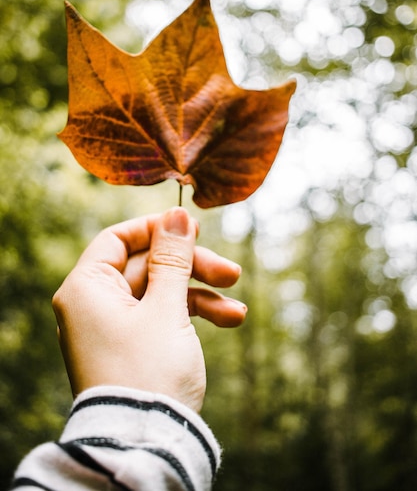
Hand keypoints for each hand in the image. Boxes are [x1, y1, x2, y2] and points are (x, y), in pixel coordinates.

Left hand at [52, 207, 245, 411]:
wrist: (146, 445)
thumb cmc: (149, 372)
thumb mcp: (166, 308)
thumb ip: (172, 258)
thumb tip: (177, 214)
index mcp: (87, 288)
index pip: (118, 239)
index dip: (156, 229)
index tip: (192, 227)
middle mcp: (94, 305)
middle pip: (146, 266)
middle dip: (191, 268)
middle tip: (229, 271)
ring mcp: (113, 328)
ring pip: (160, 293)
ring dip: (201, 295)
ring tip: (237, 309)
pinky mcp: (133, 347)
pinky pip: (162, 318)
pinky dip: (193, 317)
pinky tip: (230, 320)